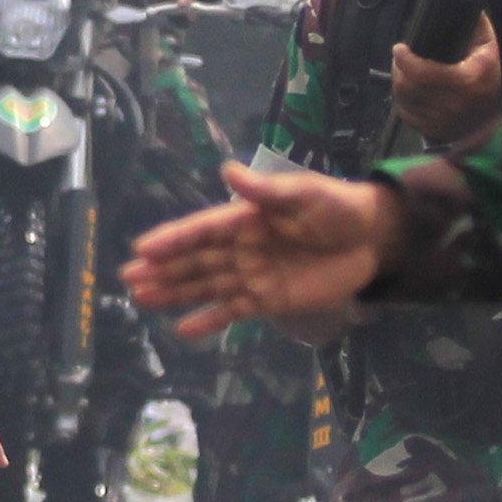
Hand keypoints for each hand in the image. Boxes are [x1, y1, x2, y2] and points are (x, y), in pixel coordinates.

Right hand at [124, 159, 405, 339]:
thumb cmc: (337, 208)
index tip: (143, 248)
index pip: (202, 230)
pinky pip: (233, 312)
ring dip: (175, 292)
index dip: (173, 239)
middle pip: (196, 260)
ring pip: (206, 286)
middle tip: (127, 279)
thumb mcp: (305, 193)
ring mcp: (253, 275)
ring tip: (142, 298)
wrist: (373, 240)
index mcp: (246, 218)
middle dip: (162, 269)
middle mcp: (242, 247)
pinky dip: (209, 321)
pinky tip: (182, 330)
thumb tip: (228, 171)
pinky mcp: (269, 301)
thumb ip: (267, 190)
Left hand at [387, 16, 501, 145]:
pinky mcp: (440, 133)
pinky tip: (409, 93)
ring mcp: (445, 123)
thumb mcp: (492, 46)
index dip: (405, 59)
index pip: (422, 72)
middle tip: (400, 58)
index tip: (400, 48)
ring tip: (402, 72)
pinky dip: (405, 104)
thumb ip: (474, 25)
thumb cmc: (501, 76)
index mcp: (466, 81)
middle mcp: (453, 105)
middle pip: (409, 87)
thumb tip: (457, 1)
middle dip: (399, 69)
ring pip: (406, 103)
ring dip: (399, 85)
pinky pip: (410, 118)